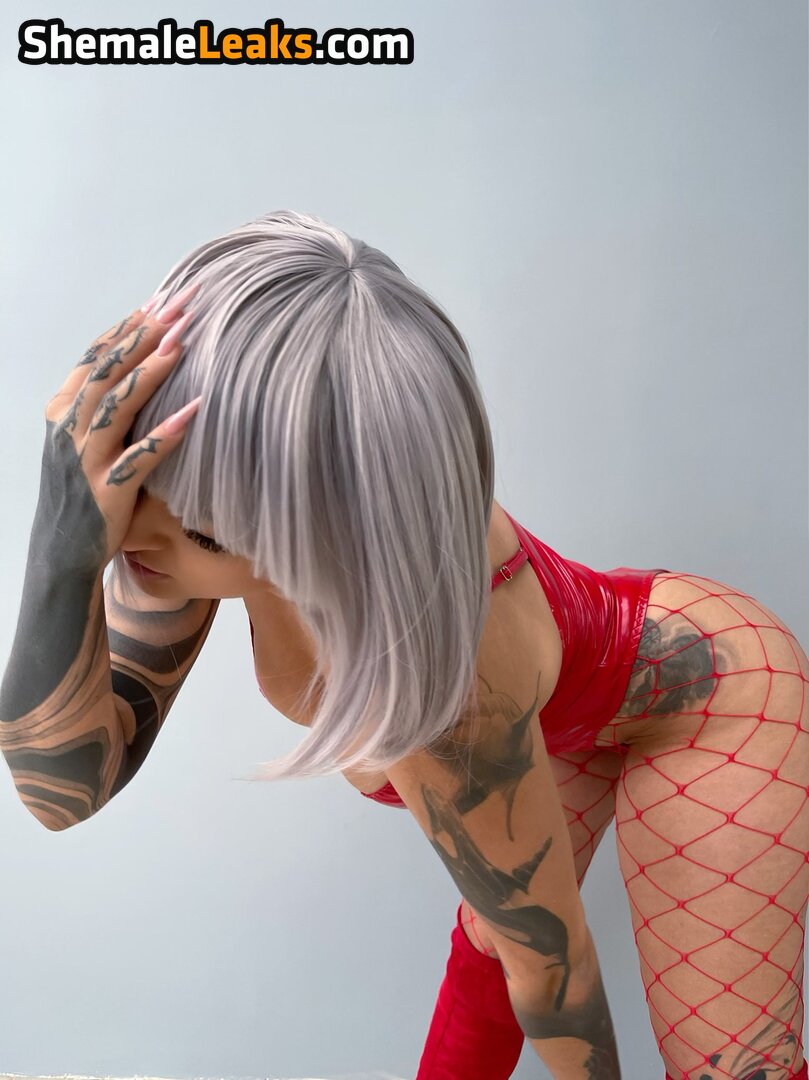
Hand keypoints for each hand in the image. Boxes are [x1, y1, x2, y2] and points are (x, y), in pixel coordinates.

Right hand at [39, 286, 200, 572]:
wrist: (62, 554)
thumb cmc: (81, 494)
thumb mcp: (82, 442)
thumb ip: (102, 406)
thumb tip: (139, 363)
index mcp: (62, 412)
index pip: (96, 358)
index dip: (129, 326)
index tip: (163, 298)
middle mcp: (69, 430)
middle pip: (107, 371)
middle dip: (145, 334)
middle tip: (182, 304)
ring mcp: (86, 461)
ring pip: (116, 406)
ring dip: (150, 372)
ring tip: (183, 341)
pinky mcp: (107, 492)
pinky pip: (139, 458)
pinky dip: (165, 434)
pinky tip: (195, 413)